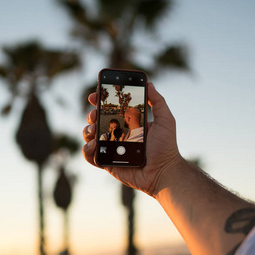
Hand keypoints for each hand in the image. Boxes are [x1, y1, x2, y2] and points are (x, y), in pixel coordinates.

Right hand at [82, 82, 182, 196]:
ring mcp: (111, 148)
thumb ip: (158, 101)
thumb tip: (149, 83)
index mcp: (129, 123)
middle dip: (92, 114)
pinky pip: (91, 156)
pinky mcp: (107, 163)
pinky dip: (87, 149)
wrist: (163, 172)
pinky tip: (95, 144)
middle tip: (95, 113)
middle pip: (97, 120)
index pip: (111, 109)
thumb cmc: (166, 147)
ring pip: (90, 136)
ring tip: (95, 130)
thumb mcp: (165, 120)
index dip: (101, 101)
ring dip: (87, 130)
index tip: (96, 94)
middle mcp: (118, 134)